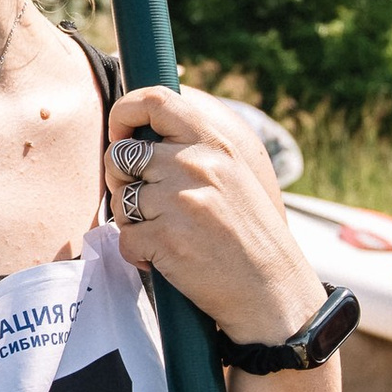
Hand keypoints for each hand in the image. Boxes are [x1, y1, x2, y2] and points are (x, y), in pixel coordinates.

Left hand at [103, 87, 324, 347]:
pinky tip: (167, 260)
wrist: (272, 291)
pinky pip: (125, 239)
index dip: (124, 112)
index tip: (120, 134)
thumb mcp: (234, 173)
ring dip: (132, 221)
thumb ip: (194, 148)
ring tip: (166, 235)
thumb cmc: (249, 233)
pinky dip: (139, 254)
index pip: (154, 100)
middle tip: (144, 203)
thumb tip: (137, 132)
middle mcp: (196, 164)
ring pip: (119, 200)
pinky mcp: (166, 238)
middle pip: (120, 155)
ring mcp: (180, 200)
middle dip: (120, 180)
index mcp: (215, 142)